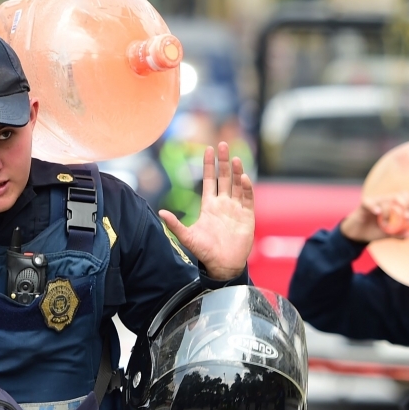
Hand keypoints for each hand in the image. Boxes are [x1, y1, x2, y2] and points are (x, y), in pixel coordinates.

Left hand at [159, 141, 253, 280]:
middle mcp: (223, 204)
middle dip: (223, 162)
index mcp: (209, 206)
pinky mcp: (247, 217)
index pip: (210, 180)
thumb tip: (161, 212)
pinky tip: (243, 178)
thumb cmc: (205, 251)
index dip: (209, 165)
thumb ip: (175, 225)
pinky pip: (247, 199)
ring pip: (236, 185)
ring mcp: (236, 209)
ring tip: (234, 158)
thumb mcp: (187, 237)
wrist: (222, 265)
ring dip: (236, 172)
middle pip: (224, 178)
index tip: (208, 149)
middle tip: (222, 144)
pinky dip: (246, 188)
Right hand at [339, 194, 408, 243]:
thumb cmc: (374, 231)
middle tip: (405, 217)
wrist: (357, 235)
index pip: (406, 197)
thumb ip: (399, 234)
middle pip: (400, 195)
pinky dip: (374, 207)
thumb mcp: (388, 234)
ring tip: (385, 225)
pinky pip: (369, 203)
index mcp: (393, 205)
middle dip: (405, 205)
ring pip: (386, 201)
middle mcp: (385, 200)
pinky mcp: (364, 205)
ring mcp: (375, 202)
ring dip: (388, 214)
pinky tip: (378, 212)